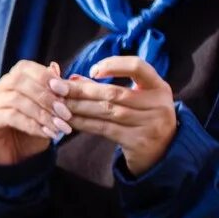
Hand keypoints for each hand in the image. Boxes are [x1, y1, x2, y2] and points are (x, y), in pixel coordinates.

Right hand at [0, 60, 72, 165]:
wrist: (12, 161)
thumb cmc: (28, 134)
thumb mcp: (45, 112)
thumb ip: (49, 92)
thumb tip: (55, 68)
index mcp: (8, 83)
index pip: (23, 68)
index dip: (44, 76)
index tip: (65, 92)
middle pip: (18, 81)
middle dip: (45, 96)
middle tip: (65, 113)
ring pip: (15, 99)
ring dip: (41, 113)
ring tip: (59, 126)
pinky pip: (9, 117)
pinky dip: (31, 125)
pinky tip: (46, 133)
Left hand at [56, 56, 179, 173]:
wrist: (161, 152)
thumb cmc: (143, 118)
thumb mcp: (135, 99)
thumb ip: (107, 87)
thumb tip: (72, 79)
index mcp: (159, 87)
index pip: (138, 67)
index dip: (114, 65)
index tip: (92, 70)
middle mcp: (158, 104)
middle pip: (114, 92)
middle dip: (82, 89)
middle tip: (56, 87)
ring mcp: (150, 124)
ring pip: (107, 111)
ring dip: (78, 106)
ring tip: (58, 103)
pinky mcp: (138, 141)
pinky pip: (104, 128)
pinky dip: (84, 123)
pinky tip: (68, 120)